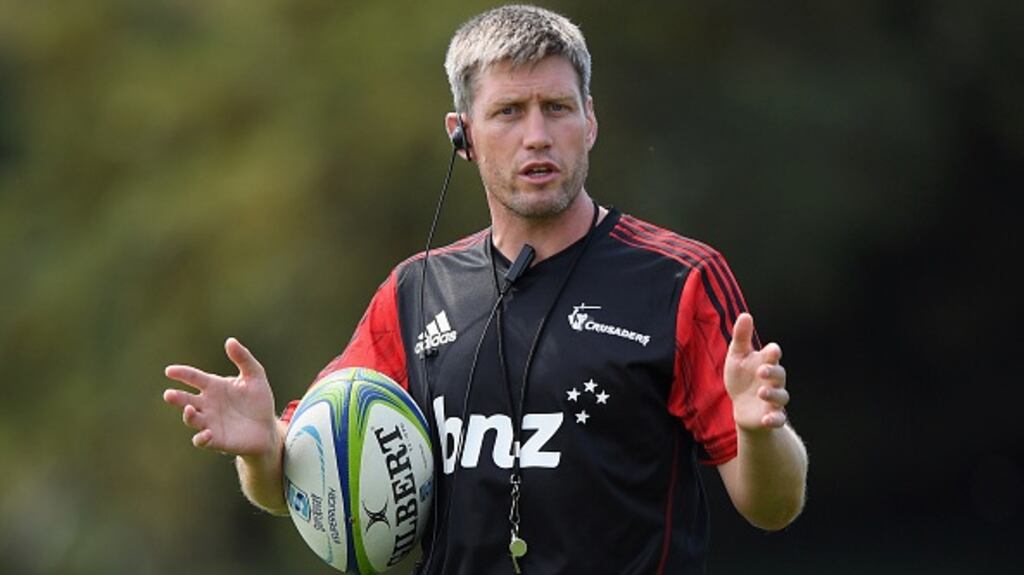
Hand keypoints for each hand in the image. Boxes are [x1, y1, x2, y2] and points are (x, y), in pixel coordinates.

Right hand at [163, 338, 279, 457]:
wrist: (267, 428)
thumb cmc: (259, 401)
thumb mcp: (255, 376)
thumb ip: (243, 358)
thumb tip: (230, 341)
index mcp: (214, 386)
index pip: (194, 378)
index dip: (182, 374)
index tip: (170, 371)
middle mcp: (207, 404)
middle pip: (186, 400)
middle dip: (176, 398)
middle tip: (169, 394)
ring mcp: (209, 422)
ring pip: (191, 419)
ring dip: (188, 415)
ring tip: (190, 409)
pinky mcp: (215, 440)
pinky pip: (201, 440)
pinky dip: (201, 438)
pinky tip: (206, 434)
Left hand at [725, 313, 788, 431]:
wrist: (741, 406)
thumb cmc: (741, 377)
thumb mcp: (737, 356)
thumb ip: (741, 337)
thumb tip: (745, 314)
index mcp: (765, 363)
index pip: (772, 356)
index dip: (772, 353)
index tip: (771, 350)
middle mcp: (773, 380)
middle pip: (780, 375)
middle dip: (772, 372)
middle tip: (761, 370)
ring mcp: (773, 399)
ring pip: (782, 396)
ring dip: (773, 394)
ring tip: (761, 392)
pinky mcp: (771, 416)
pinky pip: (779, 418)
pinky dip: (775, 419)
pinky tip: (767, 419)